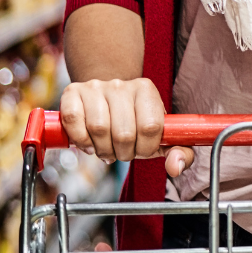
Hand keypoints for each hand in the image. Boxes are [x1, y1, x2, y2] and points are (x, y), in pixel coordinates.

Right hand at [59, 78, 194, 177]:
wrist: (105, 100)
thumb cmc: (135, 122)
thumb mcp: (161, 136)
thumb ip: (179, 152)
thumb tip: (176, 167)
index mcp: (146, 90)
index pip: (150, 127)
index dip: (145, 148)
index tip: (141, 150)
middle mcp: (121, 84)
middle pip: (124, 133)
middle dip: (123, 153)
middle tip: (121, 152)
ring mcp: (95, 86)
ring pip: (98, 128)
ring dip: (102, 149)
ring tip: (105, 148)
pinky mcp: (72, 91)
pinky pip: (74, 120)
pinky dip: (80, 140)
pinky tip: (88, 141)